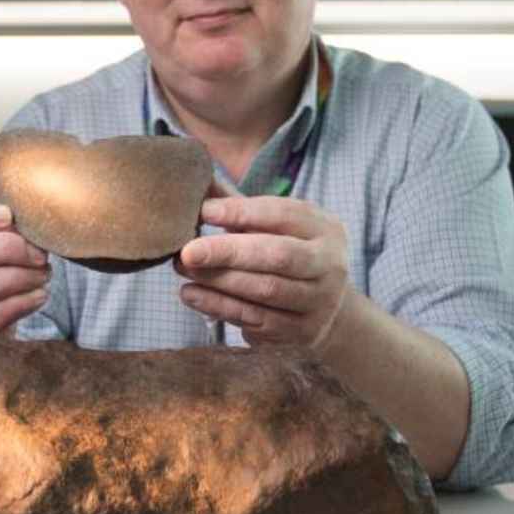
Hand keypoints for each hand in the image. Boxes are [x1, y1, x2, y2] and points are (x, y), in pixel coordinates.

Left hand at [174, 183, 350, 347]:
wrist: (323, 308)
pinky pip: (256, 319)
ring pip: (265, 290)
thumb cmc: (288, 254)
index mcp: (325, 228)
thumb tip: (195, 181)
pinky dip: (219, 306)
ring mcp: (319, 302)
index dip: (242, 213)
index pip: (283, 215)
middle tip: (188, 250)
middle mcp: (330, 265)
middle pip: (278, 256)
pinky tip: (191, 294)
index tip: (204, 211)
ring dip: (218, 280)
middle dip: (228, 252)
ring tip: (183, 268)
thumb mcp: (276, 228)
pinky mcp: (301, 332)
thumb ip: (240, 207)